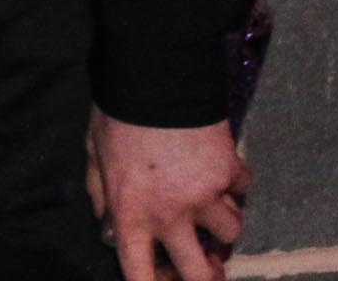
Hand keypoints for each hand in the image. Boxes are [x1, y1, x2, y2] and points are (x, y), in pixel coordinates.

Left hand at [87, 109, 250, 280]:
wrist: (153, 78)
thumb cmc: (115, 114)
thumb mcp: (93, 154)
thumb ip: (100, 195)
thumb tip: (109, 228)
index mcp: (131, 212)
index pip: (139, 271)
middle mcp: (171, 214)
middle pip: (201, 274)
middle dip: (209, 277)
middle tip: (211, 269)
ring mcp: (205, 196)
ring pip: (232, 233)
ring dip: (225, 225)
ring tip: (216, 210)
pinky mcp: (231, 172)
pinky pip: (244, 190)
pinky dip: (237, 184)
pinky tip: (224, 170)